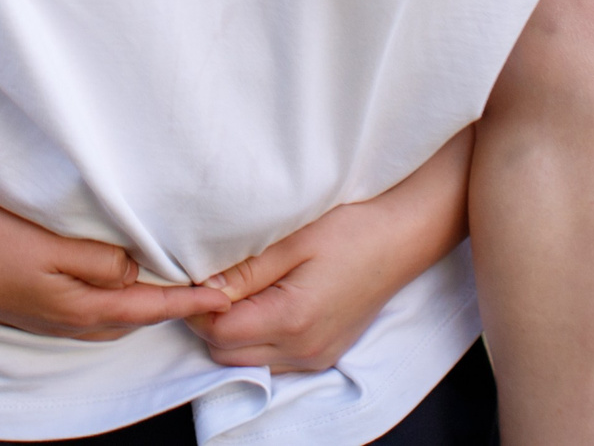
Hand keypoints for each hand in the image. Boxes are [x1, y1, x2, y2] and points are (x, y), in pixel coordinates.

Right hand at [0, 199, 228, 341]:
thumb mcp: (49, 244)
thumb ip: (98, 259)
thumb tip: (134, 267)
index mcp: (84, 307)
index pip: (152, 304)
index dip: (190, 300)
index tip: (225, 296)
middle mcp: (78, 321)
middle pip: (141, 315)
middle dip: (177, 304)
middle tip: (211, 287)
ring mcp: (61, 319)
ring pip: (121, 314)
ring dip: (151, 301)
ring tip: (179, 283)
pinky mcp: (47, 309)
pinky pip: (100, 309)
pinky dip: (125, 298)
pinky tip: (125, 282)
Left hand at [186, 129, 473, 374]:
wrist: (400, 239)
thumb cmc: (350, 231)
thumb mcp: (290, 241)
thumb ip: (244, 271)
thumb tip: (204, 287)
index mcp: (292, 319)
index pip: (219, 331)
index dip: (198, 305)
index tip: (193, 276)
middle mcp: (303, 349)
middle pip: (227, 354)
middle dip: (209, 321)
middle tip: (208, 281)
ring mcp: (315, 357)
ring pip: (248, 361)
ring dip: (231, 333)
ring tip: (235, 289)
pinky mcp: (323, 354)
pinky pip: (273, 360)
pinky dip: (256, 340)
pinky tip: (260, 304)